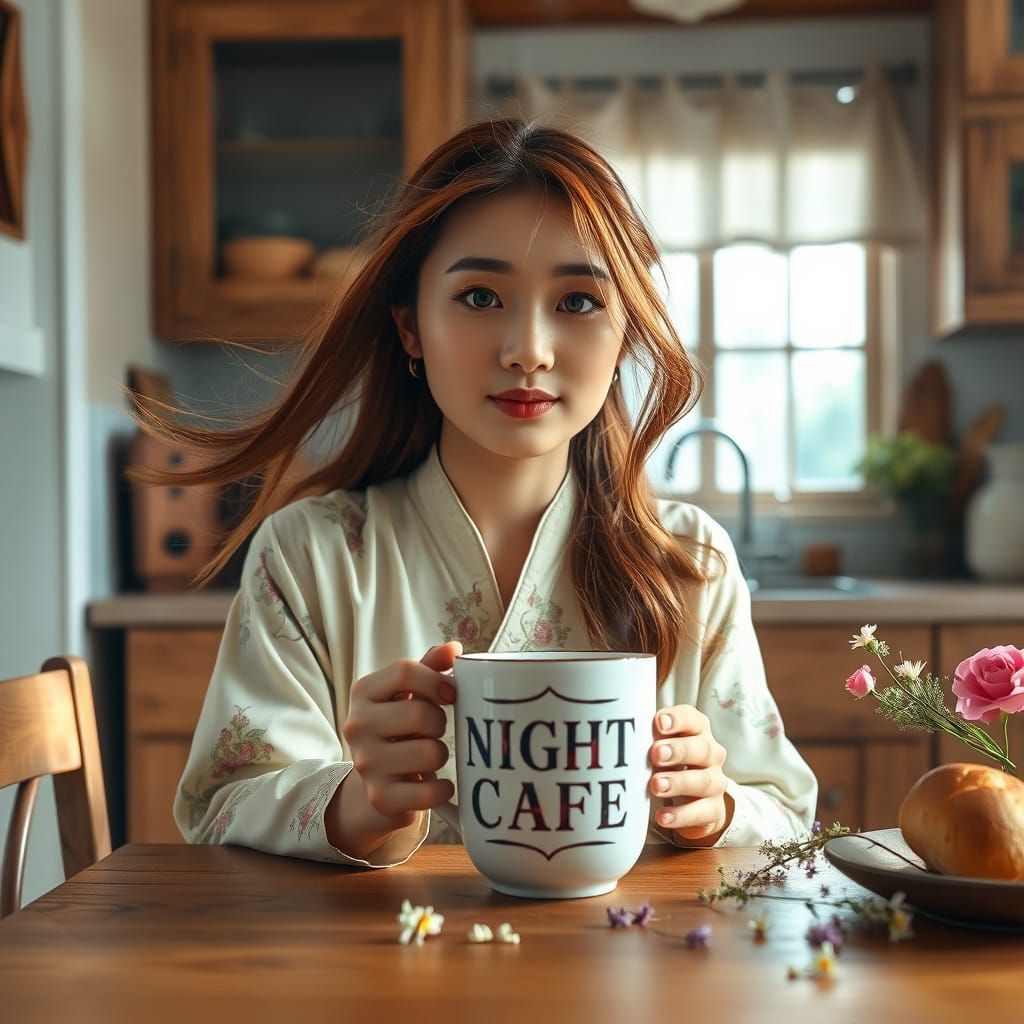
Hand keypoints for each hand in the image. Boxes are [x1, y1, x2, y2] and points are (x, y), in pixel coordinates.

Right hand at [333, 642, 459, 850]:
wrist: (375, 781)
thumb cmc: (398, 726)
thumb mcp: (408, 692)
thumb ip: (429, 667)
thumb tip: (453, 648)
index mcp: (363, 692)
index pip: (405, 671)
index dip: (437, 680)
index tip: (451, 693)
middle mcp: (357, 725)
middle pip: (420, 713)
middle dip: (439, 722)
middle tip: (434, 730)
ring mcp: (367, 763)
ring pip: (430, 752)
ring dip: (440, 754)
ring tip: (429, 755)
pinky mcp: (381, 797)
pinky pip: (430, 791)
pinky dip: (443, 789)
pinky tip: (437, 783)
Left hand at [649, 704, 732, 843]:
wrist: (694, 801)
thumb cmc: (671, 764)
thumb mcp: (660, 747)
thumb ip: (645, 739)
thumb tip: (609, 737)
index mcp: (697, 732)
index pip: (692, 719)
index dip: (677, 719)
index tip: (659, 722)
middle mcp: (711, 754)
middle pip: (701, 748)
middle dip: (678, 750)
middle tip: (655, 754)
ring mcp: (715, 783)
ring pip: (702, 781)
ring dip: (678, 782)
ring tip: (655, 786)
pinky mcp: (713, 810)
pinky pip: (701, 812)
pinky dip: (681, 815)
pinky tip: (662, 817)